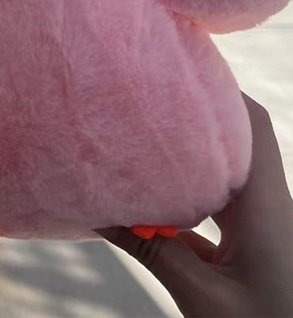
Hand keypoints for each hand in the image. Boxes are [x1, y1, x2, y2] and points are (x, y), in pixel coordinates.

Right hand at [98, 95, 292, 316]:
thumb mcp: (204, 299)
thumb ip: (152, 252)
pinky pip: (210, 214)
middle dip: (188, 122)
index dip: (219, 92)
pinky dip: (179, 205)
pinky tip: (143, 210)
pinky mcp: (246, 253)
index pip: (252, 127)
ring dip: (181, 166)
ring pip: (219, 180)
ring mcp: (258, 232)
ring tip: (135, 148)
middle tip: (141, 104)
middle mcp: (266, 209)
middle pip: (231, 146)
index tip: (175, 70)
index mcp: (268, 208)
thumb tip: (98, 212)